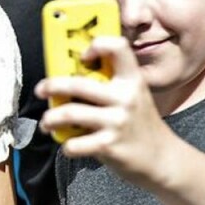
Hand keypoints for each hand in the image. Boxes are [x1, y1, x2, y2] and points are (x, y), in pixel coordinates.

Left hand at [35, 36, 172, 188]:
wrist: (163, 159)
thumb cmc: (141, 124)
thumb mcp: (134, 96)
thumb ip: (112, 84)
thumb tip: (72, 73)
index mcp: (132, 79)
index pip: (117, 46)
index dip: (96, 45)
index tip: (81, 57)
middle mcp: (125, 97)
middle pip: (78, 83)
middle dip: (52, 86)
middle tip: (41, 90)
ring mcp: (117, 122)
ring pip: (70, 113)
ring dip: (50, 118)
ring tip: (47, 122)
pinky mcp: (109, 146)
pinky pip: (75, 143)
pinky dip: (67, 145)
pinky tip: (69, 145)